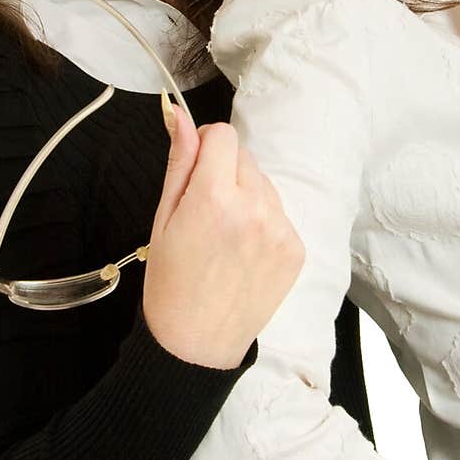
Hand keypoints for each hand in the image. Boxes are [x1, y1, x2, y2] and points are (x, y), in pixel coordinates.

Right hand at [142, 101, 304, 368]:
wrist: (197, 343)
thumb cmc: (170, 283)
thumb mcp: (163, 218)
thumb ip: (180, 162)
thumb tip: (179, 115)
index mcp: (215, 198)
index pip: (224, 136)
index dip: (206, 146)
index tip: (196, 168)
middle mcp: (255, 209)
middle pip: (245, 157)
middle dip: (224, 172)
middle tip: (204, 211)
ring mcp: (281, 230)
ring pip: (264, 184)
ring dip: (246, 196)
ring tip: (224, 235)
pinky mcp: (296, 249)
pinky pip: (279, 213)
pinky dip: (263, 222)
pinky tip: (243, 251)